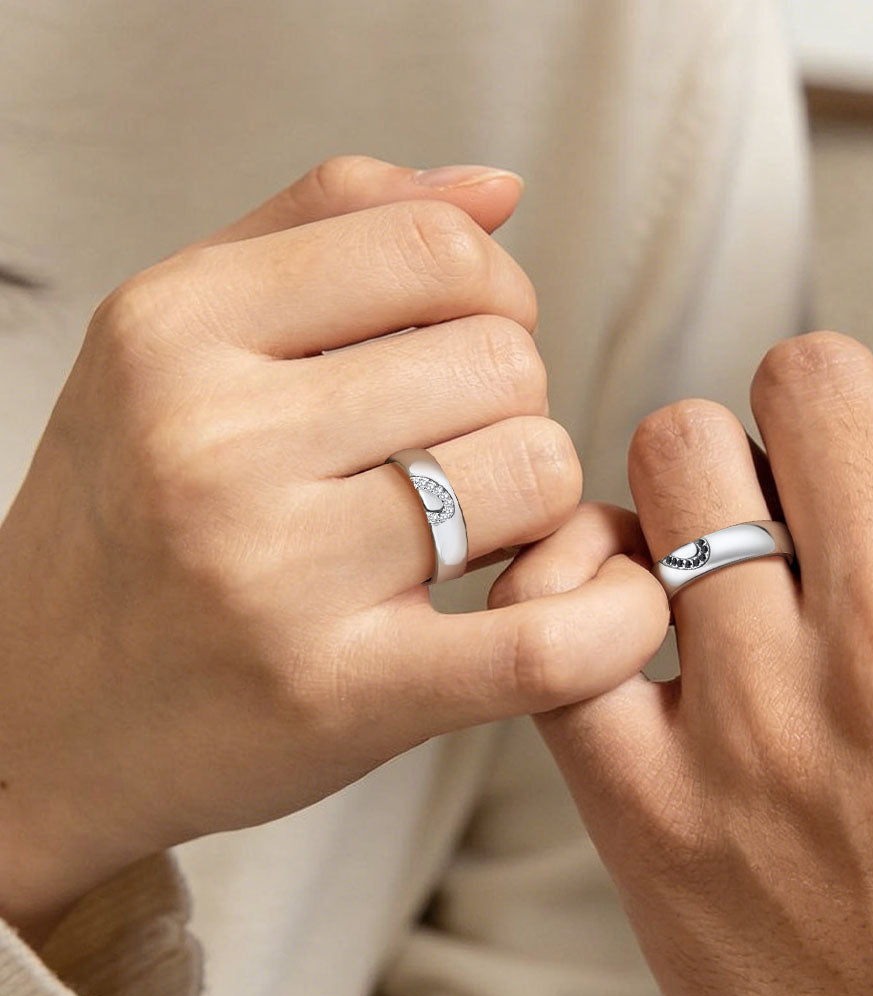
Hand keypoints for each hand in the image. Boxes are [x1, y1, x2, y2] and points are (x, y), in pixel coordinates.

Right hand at [0, 157, 666, 946]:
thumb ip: (329, 228)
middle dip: (510, 408)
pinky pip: (548, 643)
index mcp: (176, 330)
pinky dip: (608, 621)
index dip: (495, 295)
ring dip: (535, 505)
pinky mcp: (344, 698)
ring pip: (537, 473)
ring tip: (467, 537)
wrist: (42, 721)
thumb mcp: (175, 342)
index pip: (437, 249)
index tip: (470, 350)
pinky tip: (579, 608)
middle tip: (454, 463)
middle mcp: (216, 441)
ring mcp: (277, 576)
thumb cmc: (127, 528)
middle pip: (503, 362)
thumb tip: (497, 190)